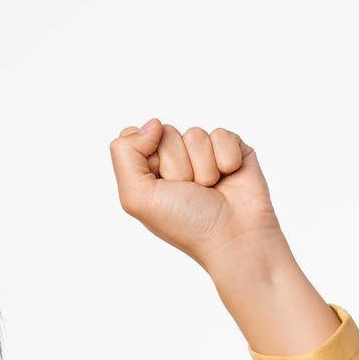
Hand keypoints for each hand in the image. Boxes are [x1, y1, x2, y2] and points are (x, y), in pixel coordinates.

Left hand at [109, 119, 284, 272]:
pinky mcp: (231, 148)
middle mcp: (173, 160)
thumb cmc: (186, 223)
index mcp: (146, 172)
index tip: (159, 185)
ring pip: (195, 134)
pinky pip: (221, 134)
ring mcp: (202, 154)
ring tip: (209, 189)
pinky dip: (225, 158)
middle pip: (165, 133)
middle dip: (177, 165)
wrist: (233, 237)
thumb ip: (125, 154)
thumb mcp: (137, 197)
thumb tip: (153, 123)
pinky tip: (229, 178)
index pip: (133, 138)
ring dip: (202, 166)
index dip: (147, 159)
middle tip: (188, 191)